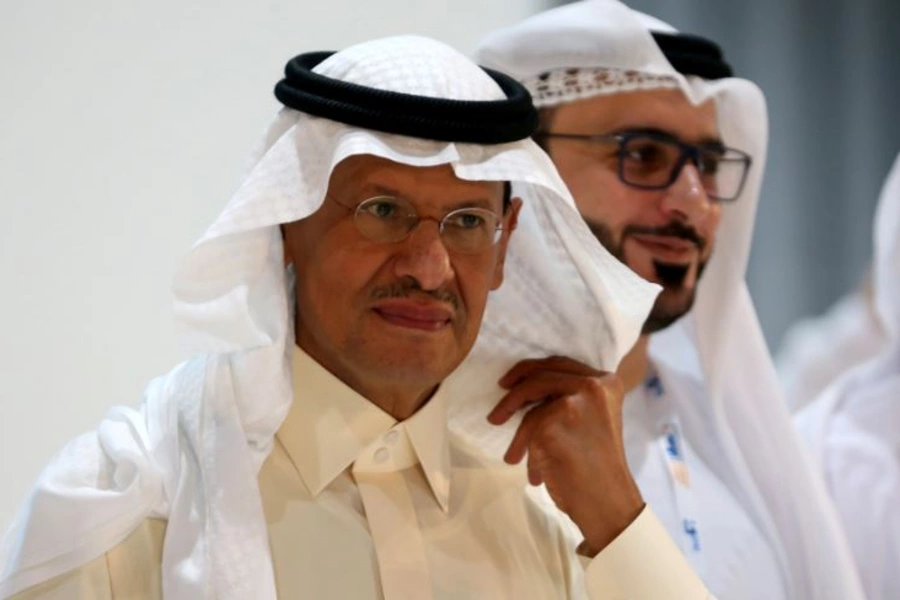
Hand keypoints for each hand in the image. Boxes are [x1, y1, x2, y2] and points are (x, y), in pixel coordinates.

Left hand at [487, 356, 644, 554]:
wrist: (606, 502)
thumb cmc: (597, 468)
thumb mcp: (593, 420)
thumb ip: (571, 398)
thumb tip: (525, 386)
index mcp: (607, 382)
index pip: (561, 364)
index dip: (532, 370)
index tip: (511, 381)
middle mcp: (595, 384)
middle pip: (542, 374)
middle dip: (514, 388)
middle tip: (497, 412)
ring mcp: (577, 399)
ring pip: (530, 397)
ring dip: (514, 424)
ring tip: (511, 456)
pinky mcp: (557, 418)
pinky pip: (528, 425)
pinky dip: (526, 449)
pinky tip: (533, 474)